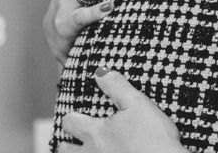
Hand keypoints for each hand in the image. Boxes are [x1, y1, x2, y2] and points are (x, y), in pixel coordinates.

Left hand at [61, 69, 187, 152]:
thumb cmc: (153, 137)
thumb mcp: (138, 104)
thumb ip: (117, 86)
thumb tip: (100, 72)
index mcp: (95, 133)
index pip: (70, 122)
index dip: (72, 117)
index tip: (75, 116)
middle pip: (64, 151)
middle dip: (65, 145)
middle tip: (68, 142)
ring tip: (86, 151)